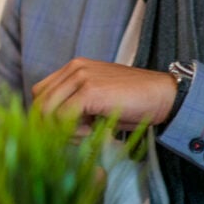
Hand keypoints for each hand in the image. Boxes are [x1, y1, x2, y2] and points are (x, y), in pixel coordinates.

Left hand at [32, 57, 176, 125]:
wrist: (163, 96)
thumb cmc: (133, 102)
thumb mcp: (98, 100)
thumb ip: (74, 105)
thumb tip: (52, 126)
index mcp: (74, 68)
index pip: (40, 92)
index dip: (45, 116)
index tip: (61, 131)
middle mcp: (74, 68)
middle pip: (40, 101)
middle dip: (50, 125)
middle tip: (74, 135)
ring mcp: (81, 77)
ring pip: (47, 110)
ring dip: (62, 129)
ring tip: (86, 132)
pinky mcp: (90, 91)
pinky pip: (63, 116)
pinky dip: (74, 130)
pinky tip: (92, 130)